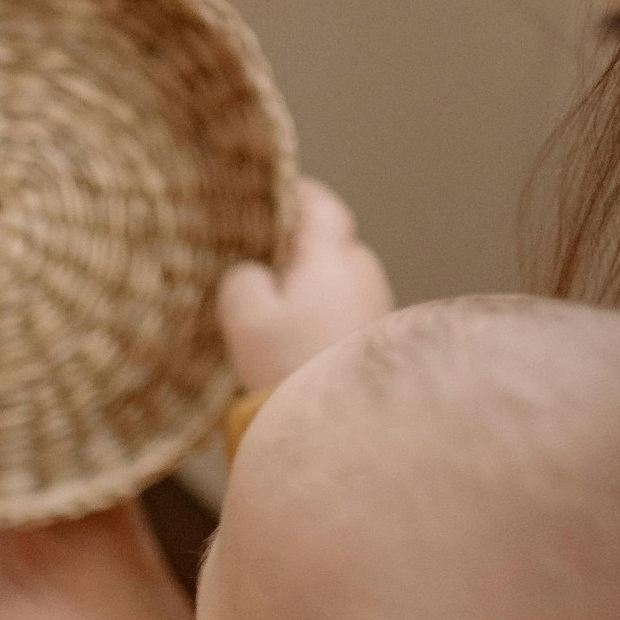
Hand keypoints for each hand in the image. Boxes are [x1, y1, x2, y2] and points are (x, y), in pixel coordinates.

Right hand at [218, 178, 394, 388]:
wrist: (343, 425)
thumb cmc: (290, 365)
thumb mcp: (246, 317)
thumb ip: (242, 279)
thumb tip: (253, 274)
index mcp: (331, 255)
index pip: (318, 203)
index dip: (292, 194)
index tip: (267, 198)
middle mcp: (362, 271)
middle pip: (327, 243)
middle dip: (296, 251)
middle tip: (257, 268)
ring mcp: (376, 304)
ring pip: (335, 279)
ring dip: (309, 288)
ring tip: (275, 316)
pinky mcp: (377, 337)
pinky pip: (344, 310)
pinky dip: (322, 316)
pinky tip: (298, 343)